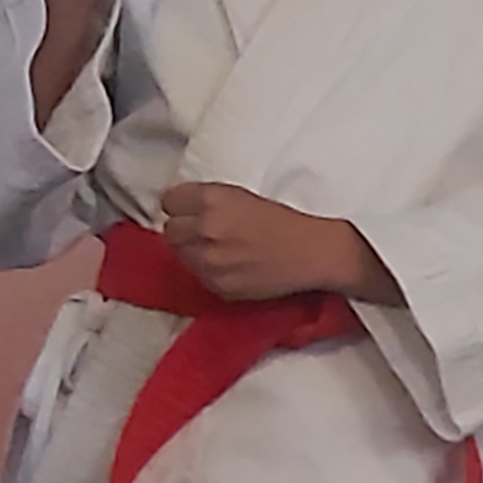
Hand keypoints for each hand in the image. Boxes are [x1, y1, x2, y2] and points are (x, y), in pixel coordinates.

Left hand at [158, 182, 392, 304]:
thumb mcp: (242, 197)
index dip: (181, 206)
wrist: (312, 253)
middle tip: (206, 233)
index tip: (191, 211)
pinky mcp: (217, 285)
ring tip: (219, 250)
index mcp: (212, 199)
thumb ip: (209, 201)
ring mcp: (209, 260)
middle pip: (170, 230)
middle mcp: (205, 228)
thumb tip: (183, 211)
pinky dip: (208, 271)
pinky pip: (197, 276)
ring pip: (180, 255)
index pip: (170, 201)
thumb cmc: (284, 221)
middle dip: (185, 230)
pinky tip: (230, 266)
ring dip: (194, 251)